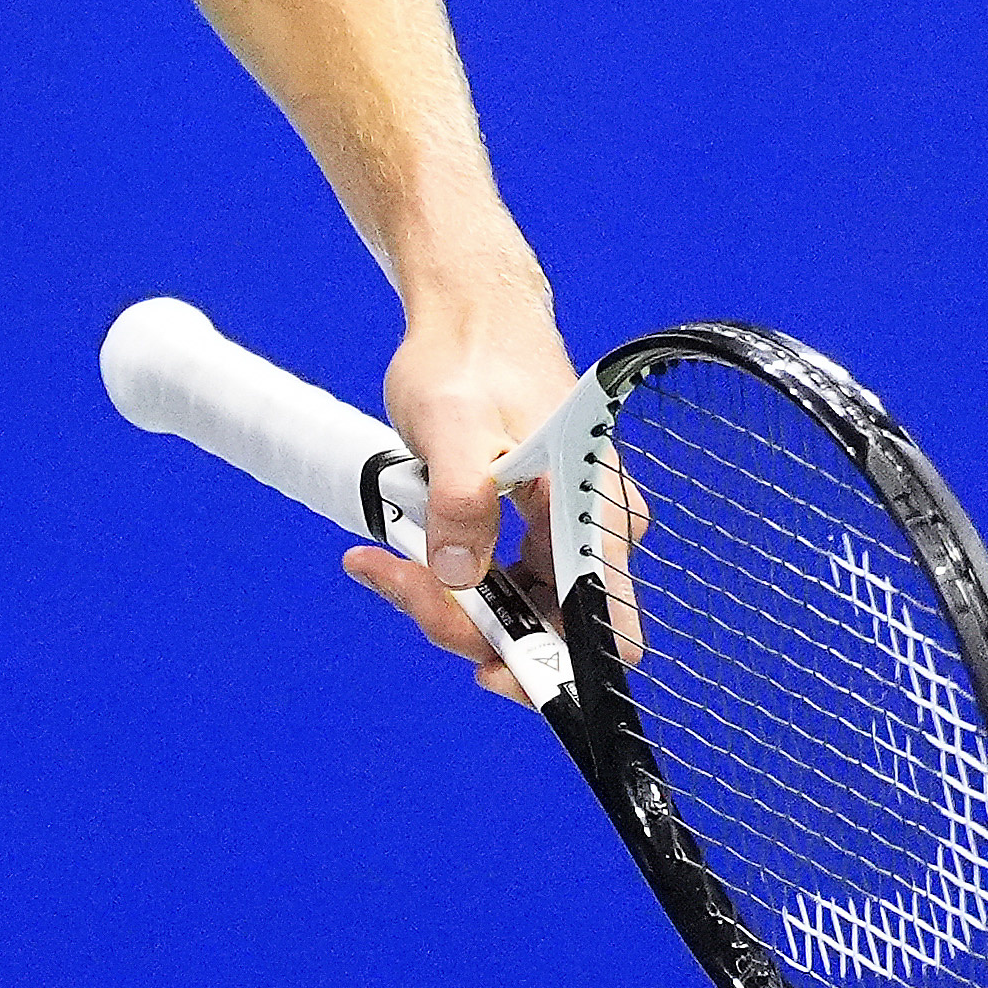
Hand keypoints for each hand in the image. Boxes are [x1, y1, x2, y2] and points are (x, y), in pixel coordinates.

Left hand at [338, 251, 578, 708]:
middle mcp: (591, 534)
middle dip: (466, 625)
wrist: (468, 315)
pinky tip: (391, 554)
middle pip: (544, 632)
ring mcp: (559, 535)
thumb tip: (459, 577)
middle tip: (397, 579)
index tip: (486, 668)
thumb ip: (461, 502)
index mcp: (596, 515)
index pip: (606, 632)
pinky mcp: (526, 531)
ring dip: (441, 602)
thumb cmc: (472, 358)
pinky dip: (439, 581)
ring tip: (381, 559)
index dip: (554, 671)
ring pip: (509, 612)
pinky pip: (488, 583)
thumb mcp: (456, 428)